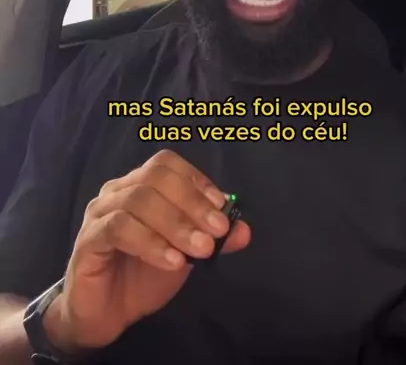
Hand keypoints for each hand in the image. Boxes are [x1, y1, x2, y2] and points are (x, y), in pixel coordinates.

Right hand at [43, 150, 250, 353]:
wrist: (104, 315)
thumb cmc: (142, 276)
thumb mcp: (184, 254)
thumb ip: (210, 238)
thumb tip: (242, 228)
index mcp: (139, 185)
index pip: (167, 164)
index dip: (196, 180)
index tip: (221, 206)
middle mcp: (117, 191)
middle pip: (155, 176)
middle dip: (191, 202)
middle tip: (216, 231)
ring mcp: (99, 212)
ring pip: (139, 200)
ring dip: (176, 224)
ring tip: (200, 250)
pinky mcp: (88, 240)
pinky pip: (119, 229)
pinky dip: (151, 243)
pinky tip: (173, 261)